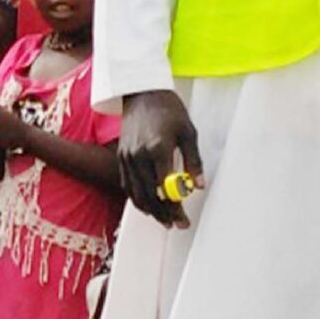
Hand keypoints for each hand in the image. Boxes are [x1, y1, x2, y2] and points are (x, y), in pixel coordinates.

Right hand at [120, 89, 202, 227]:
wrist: (141, 93)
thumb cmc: (169, 111)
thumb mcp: (188, 133)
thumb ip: (193, 161)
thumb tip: (198, 186)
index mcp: (158, 149)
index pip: (166, 188)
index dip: (175, 207)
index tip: (184, 219)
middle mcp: (138, 156)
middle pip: (149, 195)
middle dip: (164, 213)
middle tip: (177, 224)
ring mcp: (127, 157)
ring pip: (136, 193)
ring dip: (150, 210)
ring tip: (164, 220)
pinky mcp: (121, 157)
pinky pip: (128, 184)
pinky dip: (138, 198)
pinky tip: (149, 205)